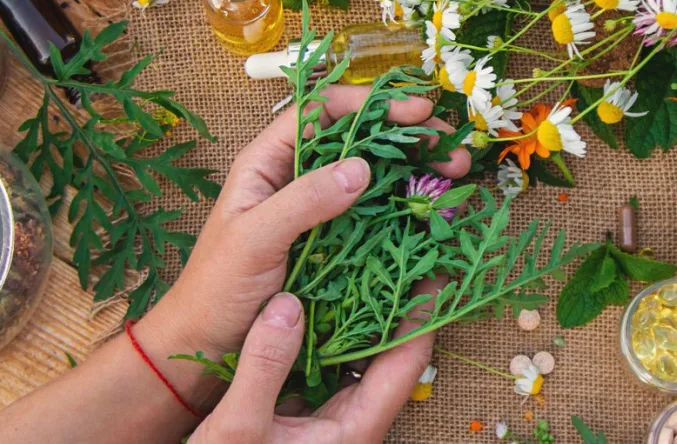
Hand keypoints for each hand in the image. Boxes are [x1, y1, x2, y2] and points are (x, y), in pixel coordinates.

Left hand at [136, 86, 468, 418]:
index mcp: (268, 162)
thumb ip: (303, 201)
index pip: (323, 111)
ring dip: (416, 170)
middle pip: (360, 139)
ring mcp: (319, 211)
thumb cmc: (215, 289)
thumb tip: (361, 167)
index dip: (371, 104)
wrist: (204, 347)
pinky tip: (435, 211)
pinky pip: (376, 216)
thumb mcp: (253, 239)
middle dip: (408, 137)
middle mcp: (297, 178)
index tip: (417, 113)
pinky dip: (408, 208)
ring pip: (375, 176)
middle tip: (450, 149)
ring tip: (455, 175)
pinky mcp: (335, 243)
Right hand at [187, 285, 441, 442]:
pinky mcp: (309, 413)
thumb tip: (288, 305)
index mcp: (357, 428)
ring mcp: (333, 417)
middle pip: (393, 355)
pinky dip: (332, 328)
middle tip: (405, 251)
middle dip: (400, 304)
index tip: (438, 270)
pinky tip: (321, 296)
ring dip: (365, 313)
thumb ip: (265, 367)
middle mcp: (355, 421)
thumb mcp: (238, 427)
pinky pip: (333, 362)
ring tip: (369, 260)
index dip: (425, 314)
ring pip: (362, 356)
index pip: (408, 362)